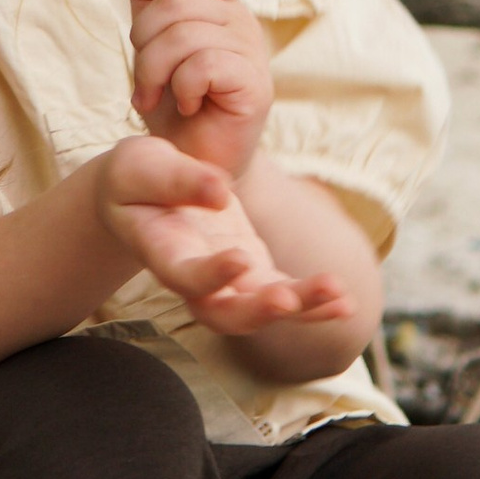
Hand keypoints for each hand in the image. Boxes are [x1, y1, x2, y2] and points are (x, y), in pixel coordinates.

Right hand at [97, 135, 317, 336]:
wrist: (143, 194)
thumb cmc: (135, 177)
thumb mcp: (142, 165)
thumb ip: (178, 179)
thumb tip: (221, 191)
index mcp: (161, 251)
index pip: (184, 275)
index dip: (210, 275)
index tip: (239, 258)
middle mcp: (193, 280)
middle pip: (225, 313)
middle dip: (259, 310)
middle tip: (290, 300)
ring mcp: (226, 281)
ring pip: (260, 311)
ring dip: (300, 309)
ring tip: (339, 298)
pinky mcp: (251, 274)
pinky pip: (283, 295)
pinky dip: (313, 303)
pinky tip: (344, 301)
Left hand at [128, 0, 273, 180]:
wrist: (190, 164)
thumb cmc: (172, 104)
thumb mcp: (150, 44)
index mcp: (219, 5)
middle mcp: (241, 22)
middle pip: (178, 2)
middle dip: (143, 40)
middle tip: (142, 77)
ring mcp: (253, 54)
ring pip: (185, 35)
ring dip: (153, 71)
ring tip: (151, 97)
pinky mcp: (256, 87)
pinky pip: (204, 65)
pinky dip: (181, 88)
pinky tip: (186, 105)